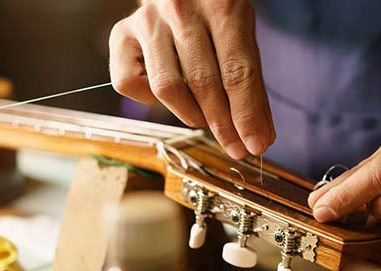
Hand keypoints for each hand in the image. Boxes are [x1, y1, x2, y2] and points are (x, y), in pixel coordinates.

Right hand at [108, 0, 274, 158]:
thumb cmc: (215, 16)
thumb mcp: (242, 36)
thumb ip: (250, 83)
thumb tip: (259, 136)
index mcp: (222, 6)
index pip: (237, 71)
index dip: (247, 114)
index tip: (256, 145)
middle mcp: (180, 9)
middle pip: (203, 82)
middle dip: (223, 124)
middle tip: (236, 147)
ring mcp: (147, 21)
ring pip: (166, 87)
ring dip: (191, 115)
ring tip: (206, 118)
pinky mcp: (121, 34)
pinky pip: (129, 83)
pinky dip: (150, 100)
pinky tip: (170, 93)